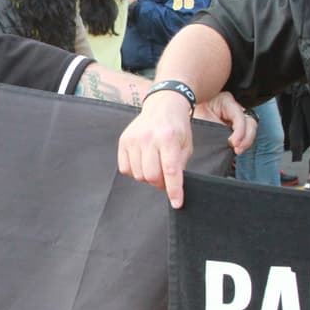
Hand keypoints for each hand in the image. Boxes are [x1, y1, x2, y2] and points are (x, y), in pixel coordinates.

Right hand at [118, 89, 194, 207]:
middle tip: (166, 179)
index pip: (171, 171)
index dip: (174, 190)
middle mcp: (149, 138)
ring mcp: (134, 139)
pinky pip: (125, 169)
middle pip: (151, 176)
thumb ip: (180, 166)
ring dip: (148, 177)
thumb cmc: (177, 128)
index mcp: (168, 138)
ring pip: (138, 175)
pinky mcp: (123, 141)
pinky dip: (135, 172)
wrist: (162, 105)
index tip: (177, 203)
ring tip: (155, 167)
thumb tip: (173, 188)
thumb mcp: (186, 145)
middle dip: (160, 184)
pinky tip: (143, 163)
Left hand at [195, 92, 256, 154]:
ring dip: (246, 141)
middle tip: (237, 148)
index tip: (234, 143)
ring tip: (237, 149)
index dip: (240, 130)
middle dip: (246, 137)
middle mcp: (234, 108)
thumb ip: (211, 126)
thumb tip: (223, 139)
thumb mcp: (200, 117)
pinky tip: (237, 148)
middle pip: (250, 122)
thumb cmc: (193, 114)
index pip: (239, 115)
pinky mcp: (236, 126)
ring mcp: (237, 117)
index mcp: (225, 101)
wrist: (187, 117)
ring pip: (251, 128)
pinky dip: (244, 142)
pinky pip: (245, 134)